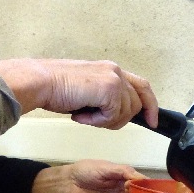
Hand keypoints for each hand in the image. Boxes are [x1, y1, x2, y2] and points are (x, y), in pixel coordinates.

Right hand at [0, 59, 158, 128]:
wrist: (41, 82)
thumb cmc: (55, 88)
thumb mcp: (88, 91)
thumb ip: (105, 97)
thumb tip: (116, 113)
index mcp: (111, 70)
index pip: (141, 86)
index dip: (150, 105)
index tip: (152, 121)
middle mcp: (115, 71)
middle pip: (135, 105)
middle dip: (118, 120)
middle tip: (95, 120)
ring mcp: (114, 79)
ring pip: (125, 113)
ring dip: (104, 121)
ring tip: (83, 115)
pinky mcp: (109, 89)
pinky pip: (113, 116)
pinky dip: (96, 121)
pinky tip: (80, 115)